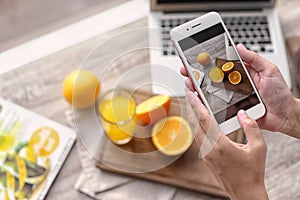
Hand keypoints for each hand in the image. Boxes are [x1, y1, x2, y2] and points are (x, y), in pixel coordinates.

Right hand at [181, 44, 299, 137]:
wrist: (284, 115)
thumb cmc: (279, 94)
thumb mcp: (269, 70)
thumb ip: (254, 58)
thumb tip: (239, 47)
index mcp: (241, 73)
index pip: (221, 65)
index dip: (208, 61)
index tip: (196, 57)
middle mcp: (234, 85)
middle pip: (212, 78)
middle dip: (197, 73)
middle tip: (186, 70)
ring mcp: (231, 97)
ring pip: (211, 92)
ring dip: (198, 87)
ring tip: (190, 83)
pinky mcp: (232, 110)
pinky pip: (217, 106)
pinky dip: (206, 103)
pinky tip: (198, 99)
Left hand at [185, 88, 267, 199]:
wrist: (245, 193)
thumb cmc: (252, 173)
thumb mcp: (258, 148)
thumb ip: (251, 127)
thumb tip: (242, 113)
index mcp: (220, 145)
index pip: (204, 119)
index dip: (196, 103)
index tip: (190, 92)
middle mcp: (209, 149)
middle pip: (195, 122)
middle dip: (191, 105)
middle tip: (189, 91)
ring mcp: (205, 154)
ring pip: (195, 130)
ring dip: (193, 115)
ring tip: (193, 102)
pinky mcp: (206, 158)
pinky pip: (198, 138)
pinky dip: (197, 125)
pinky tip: (200, 120)